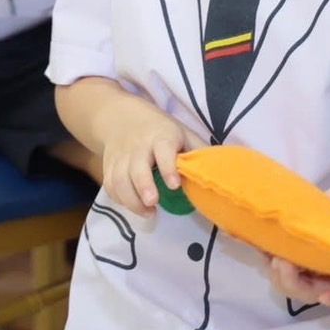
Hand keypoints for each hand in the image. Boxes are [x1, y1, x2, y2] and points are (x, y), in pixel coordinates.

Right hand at [96, 96, 205, 215]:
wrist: (120, 117)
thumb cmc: (160, 130)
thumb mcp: (182, 133)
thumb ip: (198, 152)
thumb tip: (220, 173)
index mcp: (161, 136)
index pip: (163, 149)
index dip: (168, 167)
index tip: (175, 185)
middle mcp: (139, 146)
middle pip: (136, 167)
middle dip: (143, 187)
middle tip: (153, 203)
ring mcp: (121, 156)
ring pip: (119, 180)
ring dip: (131, 200)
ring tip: (148, 213)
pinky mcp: (108, 165)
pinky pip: (110, 185)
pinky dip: (120, 199)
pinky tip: (135, 206)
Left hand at [267, 177, 329, 309]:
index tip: (324, 296)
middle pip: (313, 292)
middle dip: (293, 283)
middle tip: (280, 261)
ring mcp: (315, 268)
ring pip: (294, 285)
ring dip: (278, 274)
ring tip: (267, 252)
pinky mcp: (299, 258)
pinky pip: (283, 269)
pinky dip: (271, 261)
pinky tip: (261, 246)